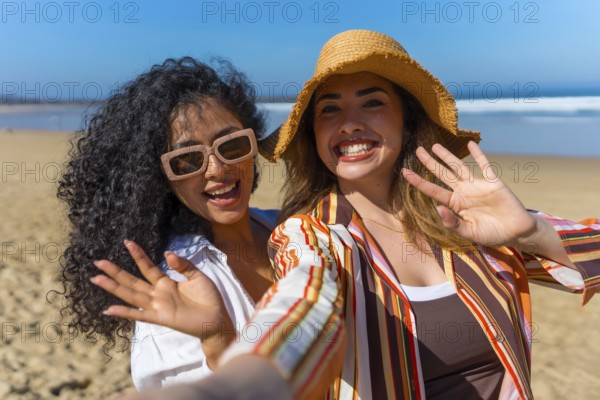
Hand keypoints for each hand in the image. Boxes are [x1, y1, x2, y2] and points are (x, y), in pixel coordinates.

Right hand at [91, 240, 232, 341]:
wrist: (217, 319)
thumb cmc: (208, 298)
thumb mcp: (197, 276)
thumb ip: (182, 265)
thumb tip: (166, 253)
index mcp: (166, 282)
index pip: (147, 266)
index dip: (138, 255)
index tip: (127, 242)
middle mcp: (158, 293)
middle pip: (132, 280)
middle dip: (115, 271)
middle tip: (97, 261)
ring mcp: (157, 305)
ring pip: (131, 294)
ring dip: (113, 287)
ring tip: (96, 278)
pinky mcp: (160, 317)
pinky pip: (139, 314)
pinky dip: (124, 312)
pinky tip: (108, 309)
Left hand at [402, 141, 535, 246]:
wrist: (515, 232)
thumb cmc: (491, 234)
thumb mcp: (469, 233)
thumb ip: (453, 223)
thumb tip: (438, 209)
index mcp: (455, 204)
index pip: (433, 190)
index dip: (419, 181)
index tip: (405, 172)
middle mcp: (463, 191)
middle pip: (442, 174)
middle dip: (429, 163)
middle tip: (417, 150)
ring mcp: (477, 185)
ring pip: (459, 167)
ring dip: (447, 156)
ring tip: (434, 146)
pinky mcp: (493, 182)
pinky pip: (485, 166)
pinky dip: (478, 155)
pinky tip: (470, 144)